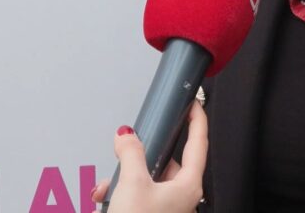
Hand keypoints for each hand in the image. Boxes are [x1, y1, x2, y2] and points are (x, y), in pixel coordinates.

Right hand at [92, 101, 207, 212]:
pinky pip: (139, 197)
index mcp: (189, 185)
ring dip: (124, 179)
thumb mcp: (132, 183)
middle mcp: (182, 197)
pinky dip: (122, 194)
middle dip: (140, 157)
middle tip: (125, 150)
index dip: (197, 119)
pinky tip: (106, 199)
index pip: (199, 143)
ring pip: (148, 181)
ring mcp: (168, 209)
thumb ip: (130, 153)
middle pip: (167, 162)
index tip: (194, 102)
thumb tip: (127, 136)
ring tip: (108, 187)